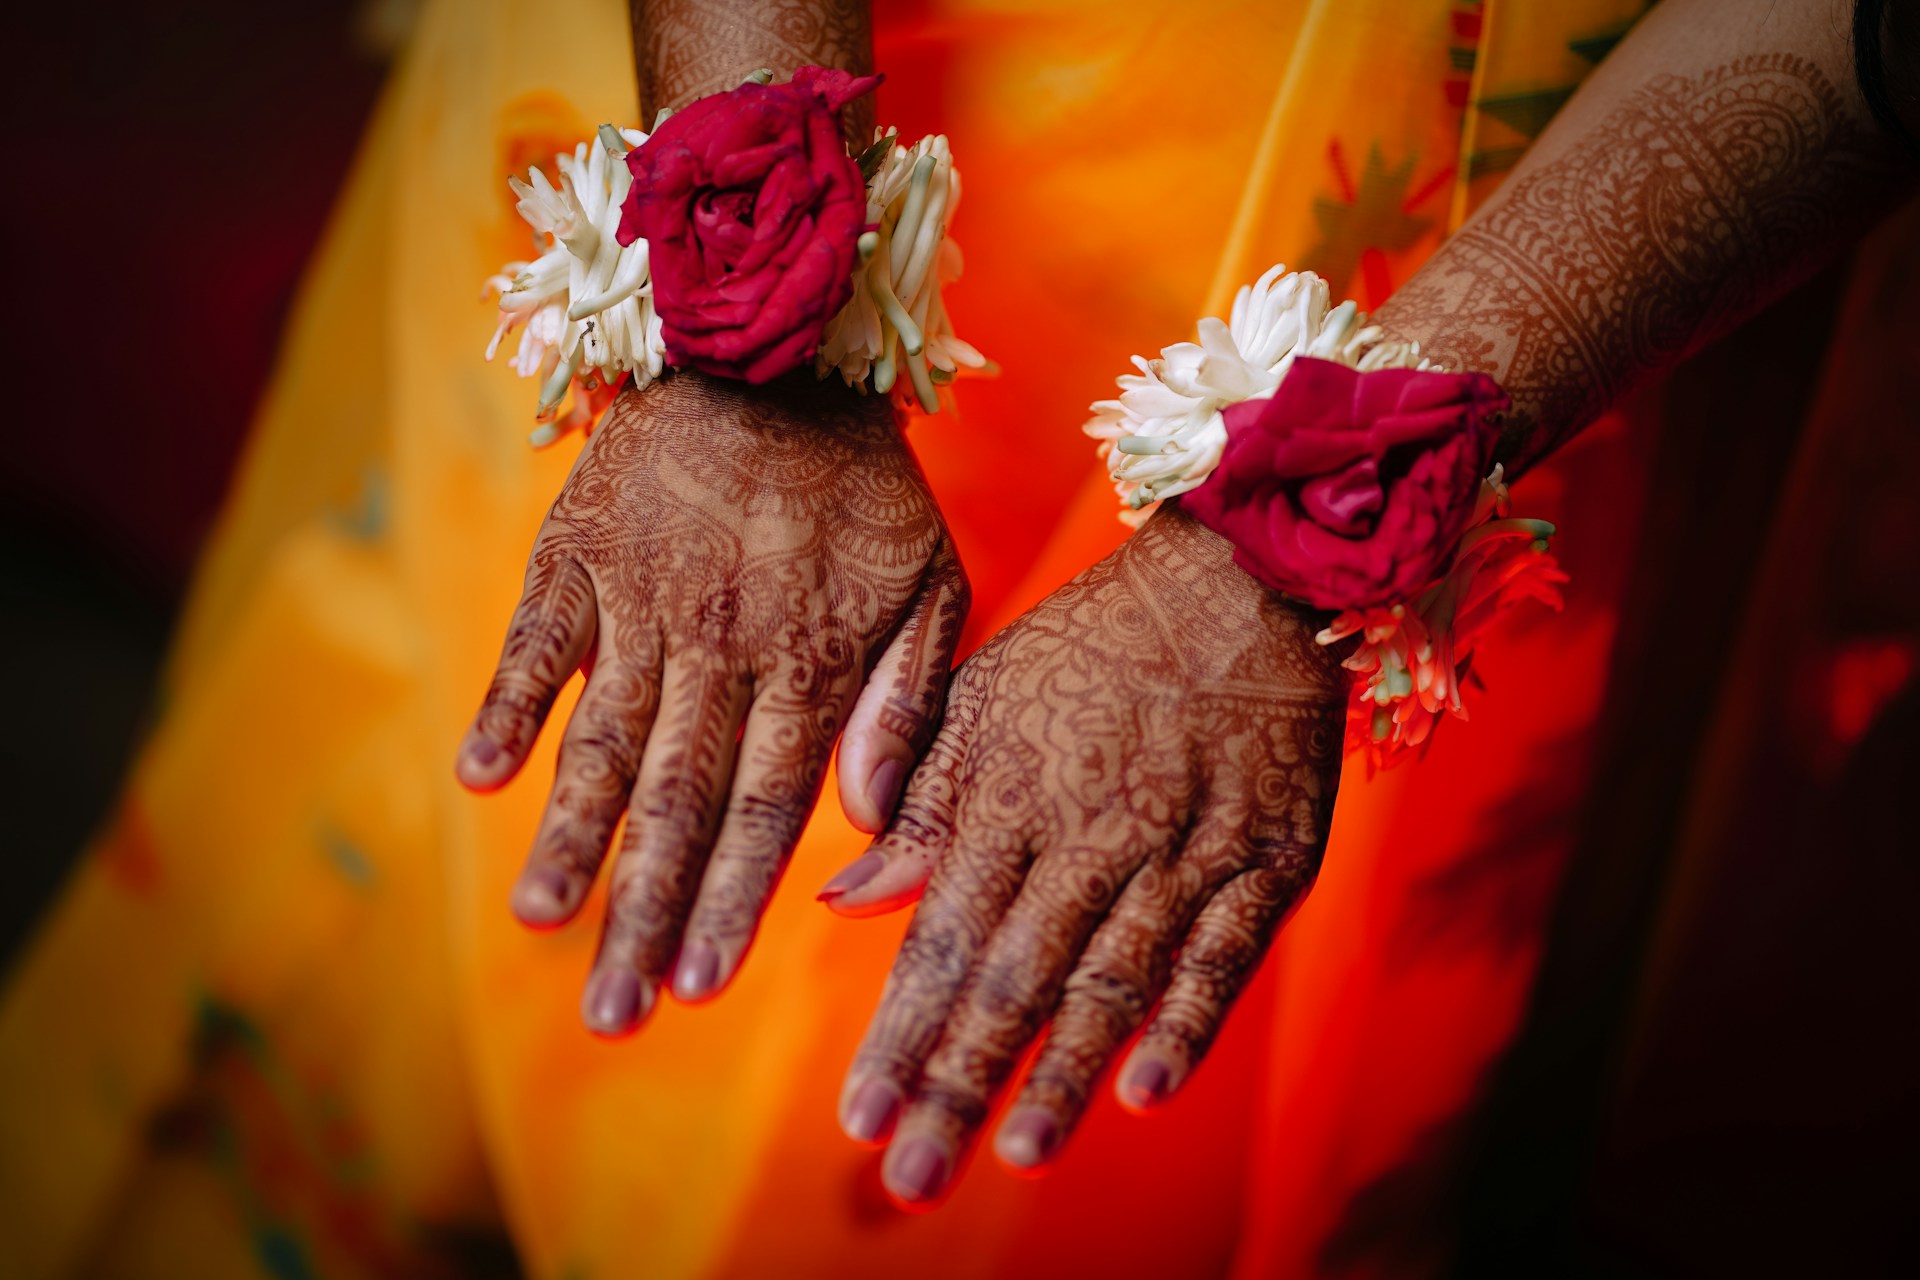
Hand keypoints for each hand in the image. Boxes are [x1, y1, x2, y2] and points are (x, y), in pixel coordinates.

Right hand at [455, 373, 966, 1034]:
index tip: (702, 987)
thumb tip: (865, 823)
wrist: (774, 348)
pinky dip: (507, 703)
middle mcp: (719, 645)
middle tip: (612, 1012)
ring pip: (603, 739)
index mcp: (807, 661)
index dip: (731, 901)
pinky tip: (478, 778)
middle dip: (644, 913)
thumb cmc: (863, 485)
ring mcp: (641, 598)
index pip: (765, 809)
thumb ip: (907, 705)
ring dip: (570, 836)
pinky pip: (535, 637)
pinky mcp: (577, 551)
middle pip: (677, 802)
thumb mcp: (931, 585)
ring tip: (539, 921)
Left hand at [823, 505, 1344, 1204]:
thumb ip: (917, 804)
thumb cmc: (1093, 646)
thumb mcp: (982, 699)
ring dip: (1063, 1074)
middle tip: (911, 1178)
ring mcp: (1186, 849)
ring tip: (1016, 1154)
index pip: (942, 937)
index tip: (859, 1117)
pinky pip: (1226, 954)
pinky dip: (1187, 1023)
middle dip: (959, 1082)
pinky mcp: (1269, 861)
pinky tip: (1147, 1093)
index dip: (901, 1031)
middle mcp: (1092, 831)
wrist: (1239, 584)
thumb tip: (841, 901)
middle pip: (1016, 976)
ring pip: (1112, 978)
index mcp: (1011, 793)